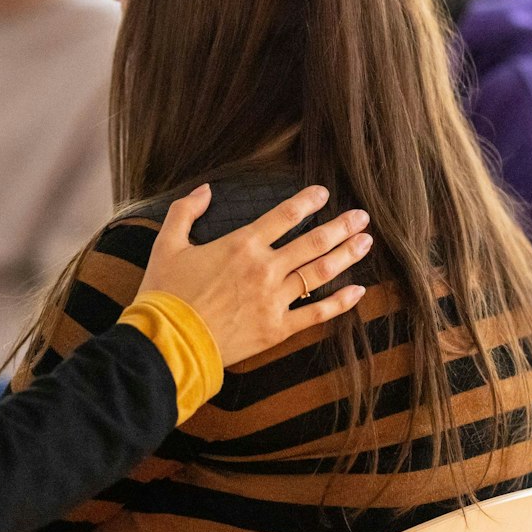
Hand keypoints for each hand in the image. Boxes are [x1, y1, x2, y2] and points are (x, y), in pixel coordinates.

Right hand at [138, 184, 371, 363]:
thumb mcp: (166, 245)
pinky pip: (317, 313)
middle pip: (313, 242)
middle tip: (362, 217)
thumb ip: (185, 212)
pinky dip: (340, 302)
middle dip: (341, 226)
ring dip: (346, 255)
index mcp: (242, 244)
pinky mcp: (277, 328)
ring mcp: (274, 300)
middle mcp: (265, 269)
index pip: (284, 216)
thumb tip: (205, 189)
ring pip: (320, 273)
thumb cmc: (165, 293)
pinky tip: (359, 291)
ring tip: (365, 243)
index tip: (325, 194)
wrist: (168, 342)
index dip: (308, 202)